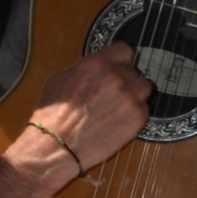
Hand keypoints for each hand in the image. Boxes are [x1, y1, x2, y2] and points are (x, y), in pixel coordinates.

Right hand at [19, 41, 151, 175]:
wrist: (55, 147)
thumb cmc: (52, 117)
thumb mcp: (59, 79)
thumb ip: (83, 68)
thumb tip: (95, 68)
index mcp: (96, 64)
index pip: (124, 50)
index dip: (120, 60)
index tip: (119, 66)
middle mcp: (115, 78)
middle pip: (134, 71)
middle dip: (125, 80)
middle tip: (113, 94)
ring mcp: (128, 98)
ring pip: (144, 88)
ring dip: (134, 95)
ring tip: (118, 107)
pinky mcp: (136, 118)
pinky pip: (144, 109)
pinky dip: (135, 114)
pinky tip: (118, 121)